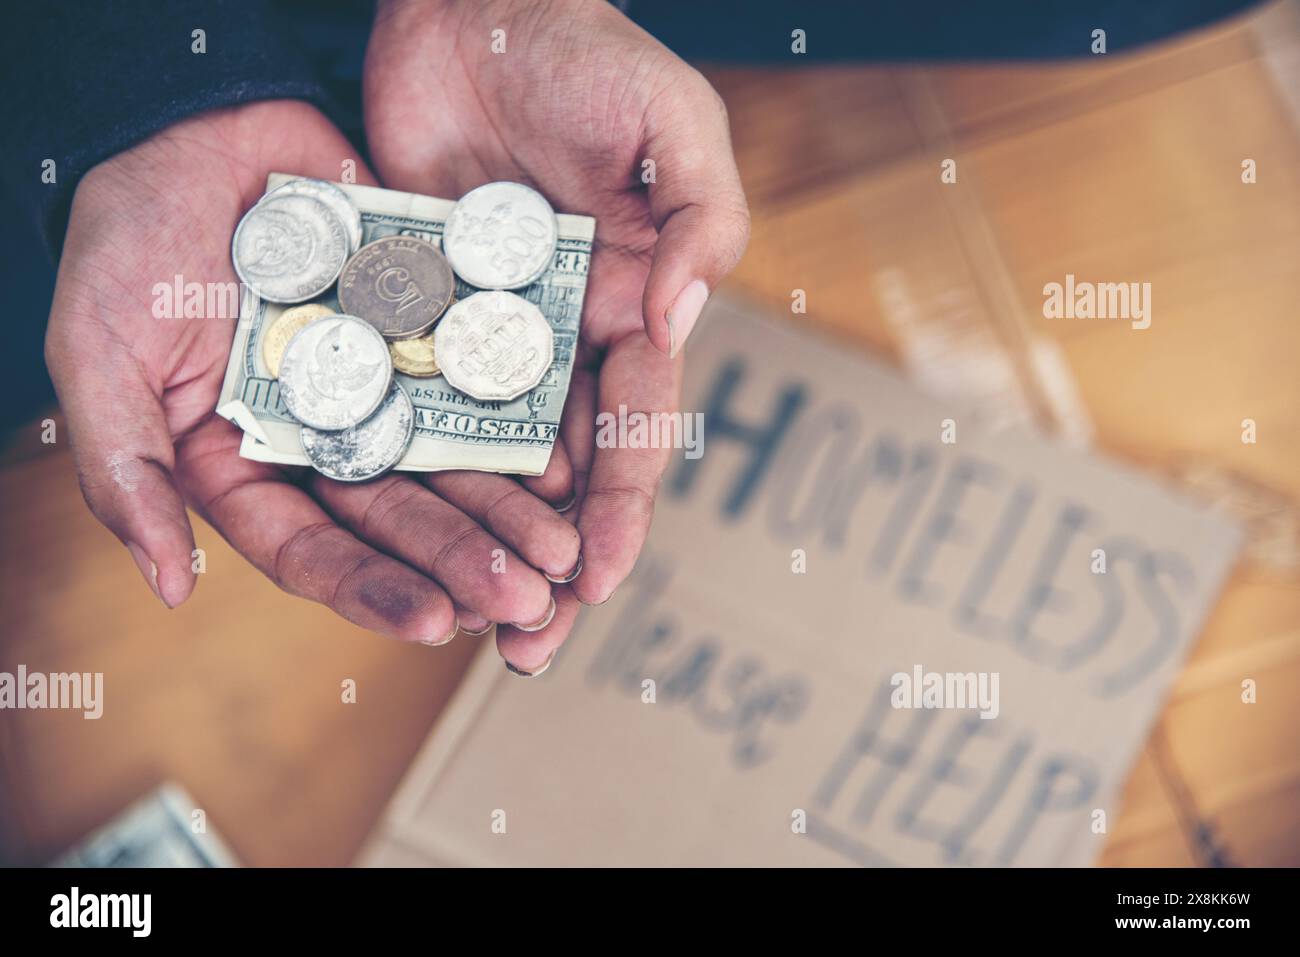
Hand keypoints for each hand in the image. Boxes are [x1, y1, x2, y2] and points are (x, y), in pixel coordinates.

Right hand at [46, 99, 577, 641]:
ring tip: (565, 551)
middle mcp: (323, 439)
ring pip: (452, 464)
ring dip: (509, 513)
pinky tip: (569, 461)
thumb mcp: (99, 352)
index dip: (372, 587)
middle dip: (463, 561)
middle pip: (400, 518)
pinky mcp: (429, 333)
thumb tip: (169, 586)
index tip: (435, 621)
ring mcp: (383, 387)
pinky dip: (521, 421)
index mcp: (246, 464)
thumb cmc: (128, 237)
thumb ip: (127, 469)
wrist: (199, 124)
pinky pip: (481, 384)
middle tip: (527, 598)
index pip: (312, 547)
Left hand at [365, 0, 749, 671]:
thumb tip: (675, 326)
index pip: (639, 426)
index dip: (627, 506)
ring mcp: (491, 329)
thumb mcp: (675, 126)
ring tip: (466, 621)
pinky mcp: (420, 310)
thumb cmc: (589, 53)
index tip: (604, 580)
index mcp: (636, 304)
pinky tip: (399, 532)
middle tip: (530, 645)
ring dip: (487, 539)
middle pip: (568, 468)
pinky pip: (417, 393)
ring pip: (492, 453)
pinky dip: (417, 463)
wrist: (473, 3)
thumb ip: (702, 221)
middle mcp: (566, 335)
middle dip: (556, 558)